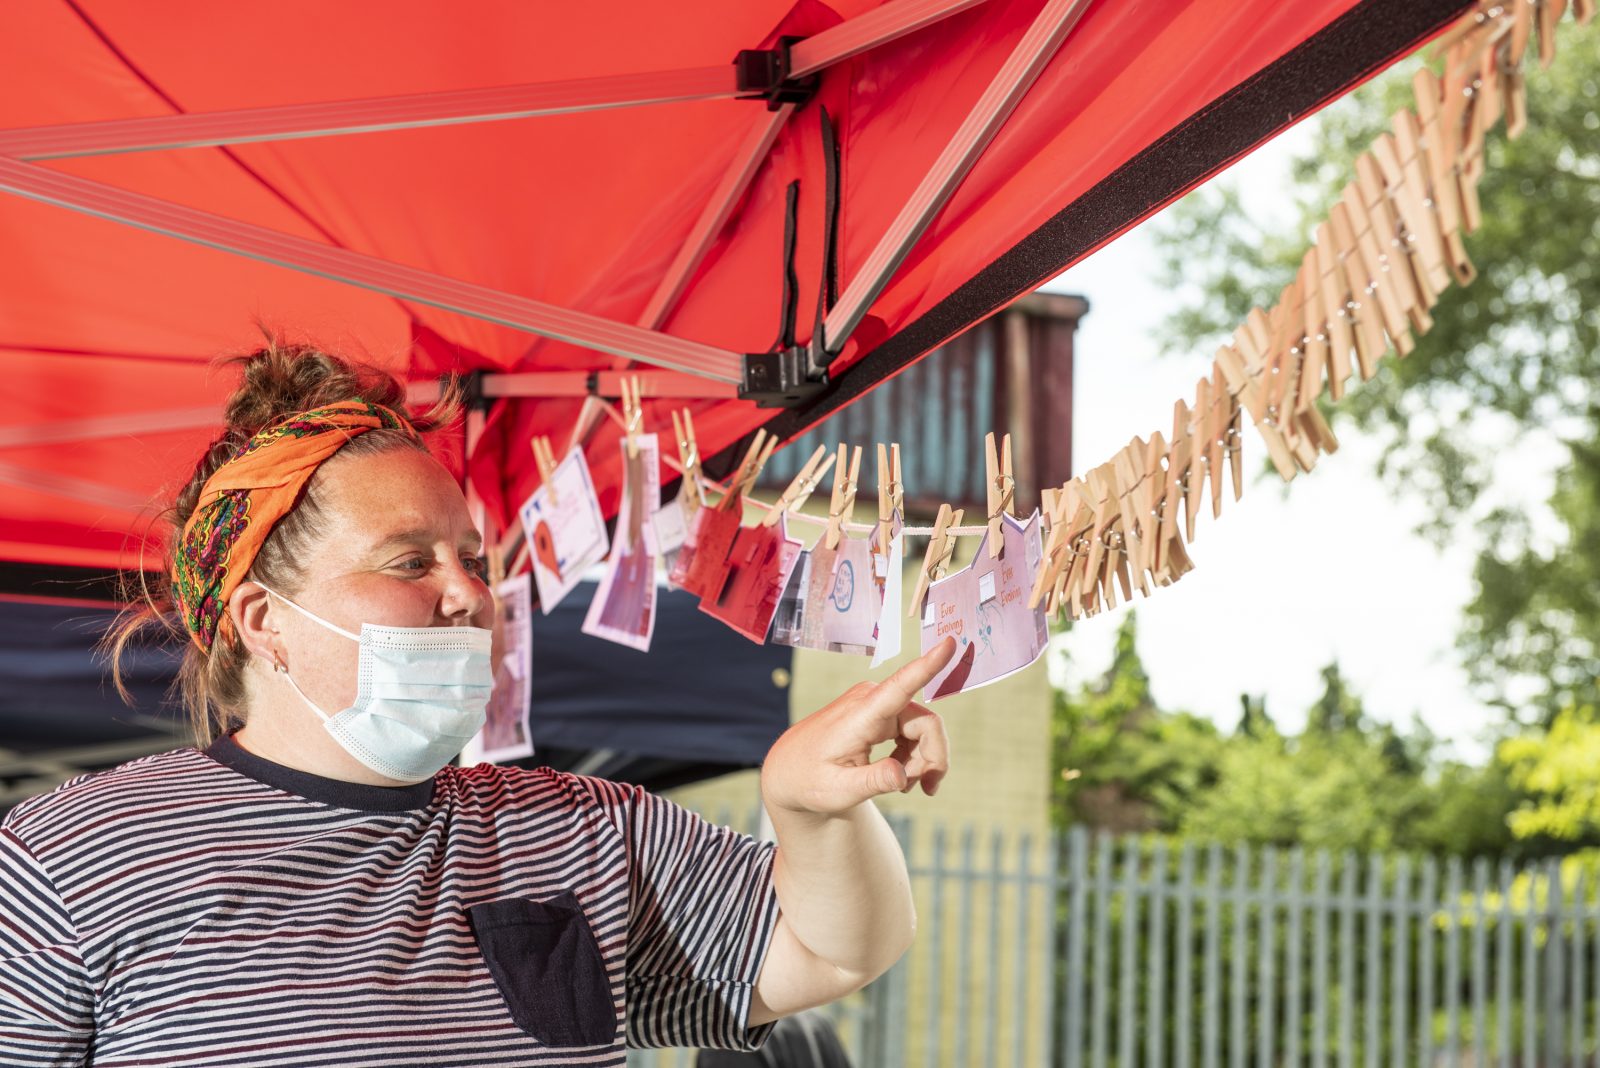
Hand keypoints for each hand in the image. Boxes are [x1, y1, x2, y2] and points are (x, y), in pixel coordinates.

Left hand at [761, 636, 956, 817]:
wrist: (792, 770)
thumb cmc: (810, 780)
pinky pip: (914, 729)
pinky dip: (914, 755)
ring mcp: (877, 703)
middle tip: (925, 789)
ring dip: (922, 760)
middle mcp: (871, 701)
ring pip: (924, 728)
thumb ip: (872, 782)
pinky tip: (899, 774)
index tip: (949, 643)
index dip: (927, 666)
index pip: (899, 687)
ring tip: (904, 786)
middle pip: (927, 724)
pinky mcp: (881, 710)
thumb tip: (902, 776)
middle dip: (932, 759)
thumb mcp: (837, 791)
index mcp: (861, 715)